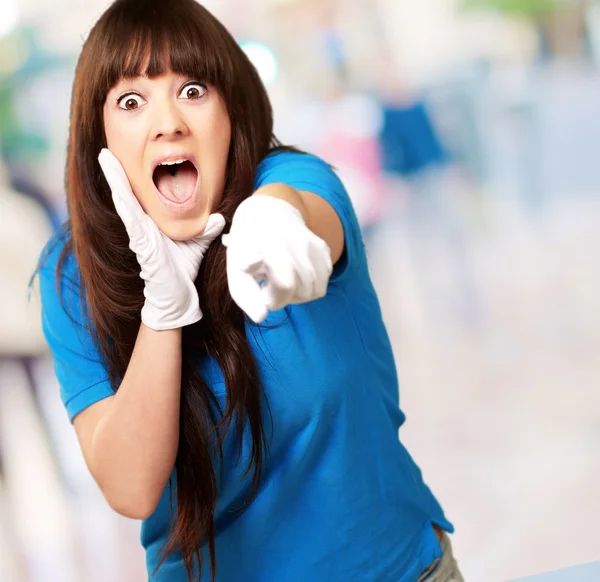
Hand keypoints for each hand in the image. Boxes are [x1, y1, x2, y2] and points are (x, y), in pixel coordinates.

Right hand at [98, 149, 224, 330]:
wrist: (177, 296)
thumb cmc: (182, 270)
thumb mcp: (198, 243)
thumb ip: (207, 228)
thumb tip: (219, 216)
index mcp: (152, 222)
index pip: (141, 193)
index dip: (135, 175)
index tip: (130, 155)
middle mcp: (142, 225)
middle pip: (127, 192)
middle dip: (116, 170)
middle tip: (106, 147)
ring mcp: (139, 233)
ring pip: (123, 199)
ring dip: (114, 178)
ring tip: (104, 157)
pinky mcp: (140, 242)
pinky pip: (130, 217)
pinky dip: (123, 200)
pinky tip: (117, 187)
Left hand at [222, 195, 332, 322]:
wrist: (268, 213)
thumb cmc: (249, 248)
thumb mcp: (236, 271)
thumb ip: (246, 297)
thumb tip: (262, 317)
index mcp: (268, 248)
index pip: (283, 283)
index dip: (275, 296)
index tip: (264, 291)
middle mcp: (292, 245)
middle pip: (299, 291)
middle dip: (282, 299)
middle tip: (268, 287)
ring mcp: (311, 245)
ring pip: (314, 291)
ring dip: (297, 295)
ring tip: (282, 282)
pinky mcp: (323, 248)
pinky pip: (322, 283)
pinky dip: (310, 287)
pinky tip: (295, 276)